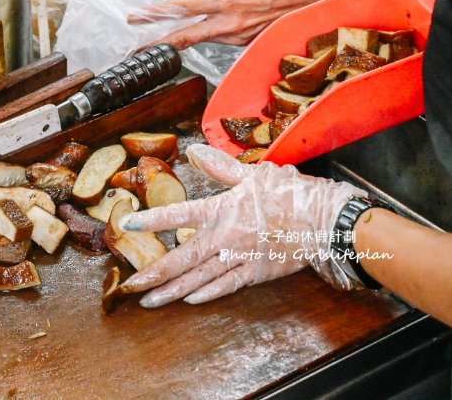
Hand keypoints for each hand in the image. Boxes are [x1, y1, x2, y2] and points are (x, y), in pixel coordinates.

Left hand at [118, 144, 364, 307]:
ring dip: (173, 290)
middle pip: (183, 258)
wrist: (326, 222)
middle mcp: (226, 237)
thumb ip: (219, 167)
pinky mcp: (256, 273)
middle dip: (155, 272)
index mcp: (222, 210)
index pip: (178, 215)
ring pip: (200, 278)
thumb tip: (194, 150)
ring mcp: (240, 258)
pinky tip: (189, 300)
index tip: (126, 225)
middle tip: (130, 285)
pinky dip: (207, 294)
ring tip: (150, 301)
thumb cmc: (289, 194)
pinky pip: (226, 286)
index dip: (151, 220)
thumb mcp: (253, 175)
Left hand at [130, 0, 344, 48]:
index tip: (136, 17)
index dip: (156, 14)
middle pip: (184, 36)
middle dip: (158, 41)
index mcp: (226, 0)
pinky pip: (221, 35)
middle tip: (136, 45)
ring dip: (192, 28)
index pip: (181, 9)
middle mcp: (229, 24)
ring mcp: (238, 38)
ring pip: (203, 35)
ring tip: (188, 20)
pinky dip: (215, 27)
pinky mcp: (246, 44)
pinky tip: (226, 16)